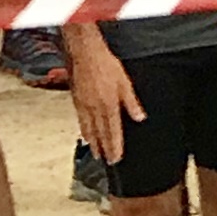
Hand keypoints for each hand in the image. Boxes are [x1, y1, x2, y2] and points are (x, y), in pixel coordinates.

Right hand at [66, 27, 139, 163]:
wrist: (85, 53)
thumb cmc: (105, 64)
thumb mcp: (125, 82)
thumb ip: (132, 102)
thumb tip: (140, 117)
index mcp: (109, 106)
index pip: (113, 132)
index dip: (115, 147)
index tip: (116, 158)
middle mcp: (95, 109)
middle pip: (100, 134)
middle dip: (104, 149)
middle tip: (107, 162)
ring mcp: (84, 106)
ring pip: (89, 130)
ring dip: (94, 143)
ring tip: (96, 153)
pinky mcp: (77, 100)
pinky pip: (81, 121)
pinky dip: (84, 131)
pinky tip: (85, 135)